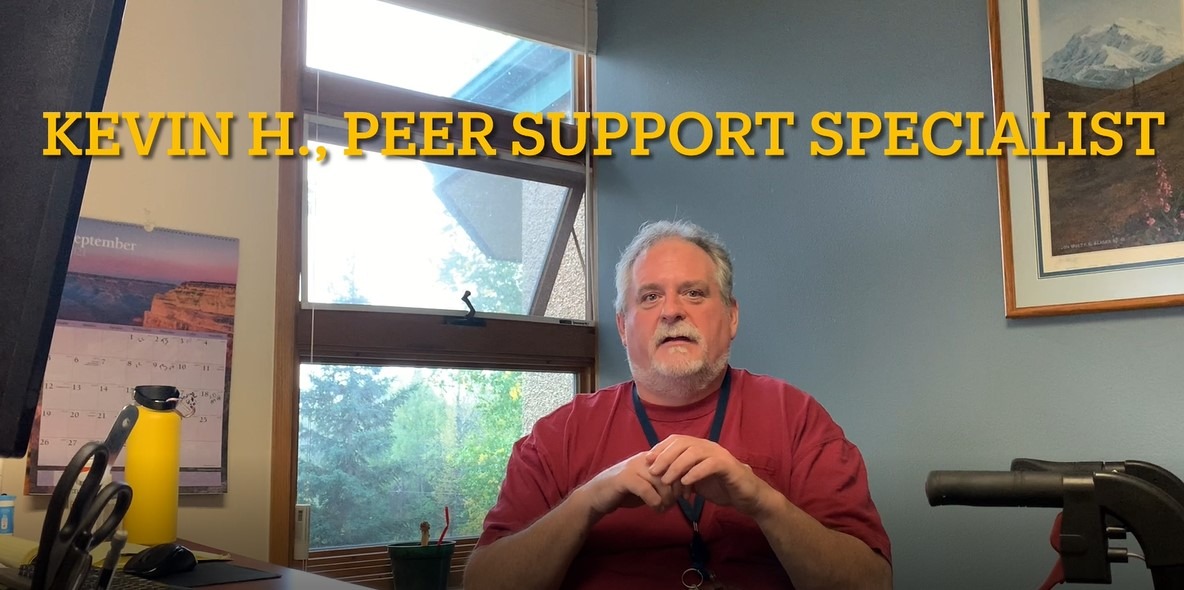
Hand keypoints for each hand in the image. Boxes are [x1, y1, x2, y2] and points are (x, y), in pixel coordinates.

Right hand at [575, 451, 682, 516]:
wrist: (596, 496)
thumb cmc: (623, 493)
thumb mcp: (647, 488)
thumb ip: (662, 486)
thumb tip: (683, 492)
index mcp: (651, 459)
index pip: (676, 464)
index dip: (685, 481)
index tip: (687, 496)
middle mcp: (644, 460)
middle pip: (671, 473)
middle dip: (676, 492)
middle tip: (672, 505)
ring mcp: (634, 468)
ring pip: (661, 481)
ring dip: (666, 499)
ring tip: (663, 509)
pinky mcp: (624, 479)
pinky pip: (647, 489)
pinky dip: (654, 502)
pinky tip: (655, 509)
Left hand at [646, 435, 770, 516]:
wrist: (746, 497)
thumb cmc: (720, 487)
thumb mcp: (695, 480)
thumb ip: (679, 475)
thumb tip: (658, 476)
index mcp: (700, 447)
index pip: (676, 440)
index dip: (660, 449)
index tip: (647, 461)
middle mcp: (708, 446)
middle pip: (682, 444)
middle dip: (665, 456)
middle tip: (653, 471)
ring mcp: (719, 454)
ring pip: (694, 453)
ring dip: (677, 466)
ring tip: (666, 480)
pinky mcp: (728, 466)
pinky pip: (710, 465)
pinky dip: (695, 473)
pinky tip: (685, 482)